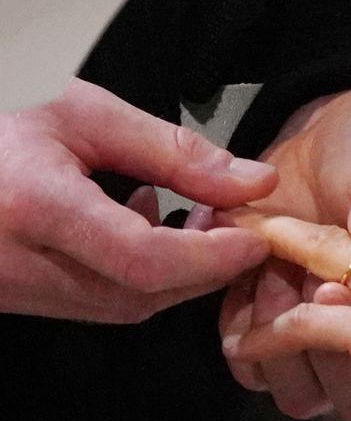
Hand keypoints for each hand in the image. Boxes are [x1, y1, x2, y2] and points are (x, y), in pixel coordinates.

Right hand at [0, 77, 276, 322]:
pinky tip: (148, 227)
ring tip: (200, 221)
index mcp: (34, 206)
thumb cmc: (1, 125)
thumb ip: (175, 152)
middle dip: (207, 266)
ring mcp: (17, 290)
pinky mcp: (24, 297)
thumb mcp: (87, 115)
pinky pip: (103, 301)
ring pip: (127, 305)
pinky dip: (147, 275)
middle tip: (235, 223)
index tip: (256, 235)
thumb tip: (253, 183)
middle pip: (143, 292)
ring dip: (181, 272)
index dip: (212, 256)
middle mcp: (20, 264)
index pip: (143, 258)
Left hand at [215, 75, 350, 420]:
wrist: (333, 143)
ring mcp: (324, 335)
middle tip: (295, 275)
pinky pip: (251, 360)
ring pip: (297, 392)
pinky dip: (240, 322)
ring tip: (271, 268)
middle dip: (315, 348)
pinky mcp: (275, 319)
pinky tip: (246, 271)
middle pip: (350, 400)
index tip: (330, 288)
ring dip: (275, 338)